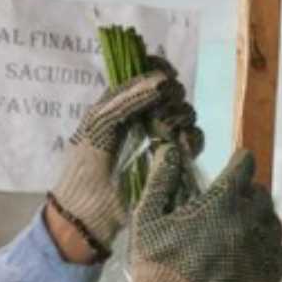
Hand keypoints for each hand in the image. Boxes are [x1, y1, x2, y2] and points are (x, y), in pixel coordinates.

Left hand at [50, 60, 203, 251]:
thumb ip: (126, 98)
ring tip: (163, 133)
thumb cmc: (85, 166)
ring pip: (186, 114)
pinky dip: (191, 139)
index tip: (166, 75)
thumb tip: (162, 81)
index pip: (150, 75)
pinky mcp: (175, 162)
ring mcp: (162, 140)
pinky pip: (195, 140)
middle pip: (173, 92)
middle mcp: (146, 117)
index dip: (160, 69)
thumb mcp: (99, 123)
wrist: (90, 211)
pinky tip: (180, 145)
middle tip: (158, 113)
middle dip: (171, 97)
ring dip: (179, 118)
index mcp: (124, 104)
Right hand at [117, 145, 281, 281]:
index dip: (240, 163)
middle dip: (249, 193)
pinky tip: (254, 251)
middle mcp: (248, 223)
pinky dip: (270, 248)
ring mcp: (260, 251)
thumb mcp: (148, 215)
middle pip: (262, 195)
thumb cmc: (155, 260)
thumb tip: (170, 149)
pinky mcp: (266, 277)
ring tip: (244, 227)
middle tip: (235, 201)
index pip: (245, 167)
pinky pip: (280, 253)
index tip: (237, 164)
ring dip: (261, 220)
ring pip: (274, 223)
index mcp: (222, 202)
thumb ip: (162, 178)